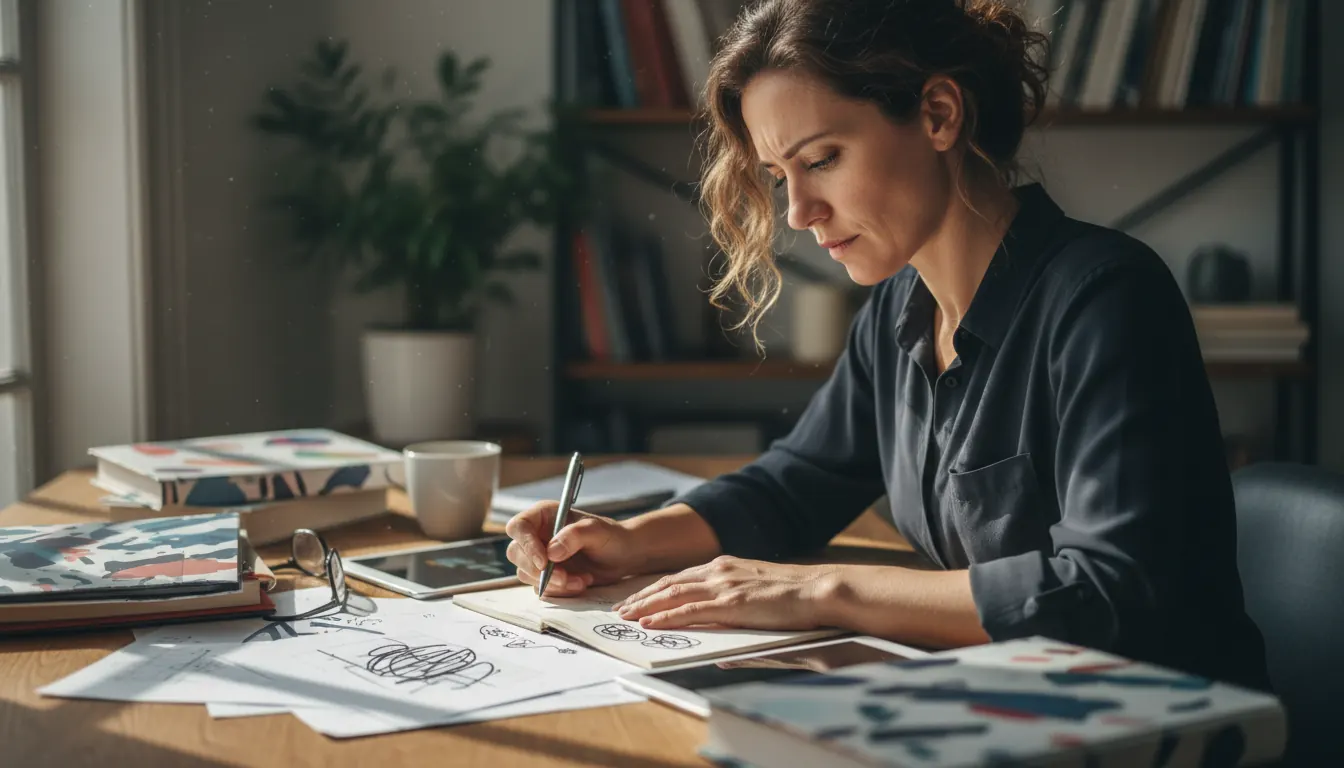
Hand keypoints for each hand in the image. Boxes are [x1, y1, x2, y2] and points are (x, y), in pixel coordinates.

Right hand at [504, 501, 643, 596]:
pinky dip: (560, 590)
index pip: (519, 527)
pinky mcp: (547, 575)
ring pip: (527, 574)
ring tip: (582, 580)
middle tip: (566, 577)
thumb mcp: (596, 531)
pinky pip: (542, 587)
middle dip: (540, 570)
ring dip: (553, 583)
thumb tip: (551, 552)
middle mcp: (537, 535)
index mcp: (544, 516)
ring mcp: (540, 556)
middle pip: (516, 554)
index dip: (526, 544)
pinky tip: (581, 582)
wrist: (623, 556)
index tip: (544, 562)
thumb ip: (574, 536)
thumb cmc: (611, 536)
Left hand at [611, 556, 837, 630]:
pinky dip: (666, 617)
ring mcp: (724, 585)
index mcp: (727, 566)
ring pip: (673, 594)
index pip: (681, 577)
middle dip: (642, 596)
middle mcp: (720, 570)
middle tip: (622, 608)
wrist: (820, 590)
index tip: (638, 598)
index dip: (656, 588)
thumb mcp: (758, 598)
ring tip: (626, 617)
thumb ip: (734, 613)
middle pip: (670, 583)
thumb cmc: (797, 599)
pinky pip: (689, 611)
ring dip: (645, 606)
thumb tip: (718, 644)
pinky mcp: (731, 602)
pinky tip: (649, 623)